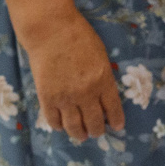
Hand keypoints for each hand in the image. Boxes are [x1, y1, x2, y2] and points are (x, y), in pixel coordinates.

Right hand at [24, 13, 125, 142]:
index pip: (113, 109)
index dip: (116, 121)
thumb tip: (104, 96)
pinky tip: (62, 125)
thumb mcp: (101, 55)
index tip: (117, 126)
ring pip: (74, 127)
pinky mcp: (47, 98)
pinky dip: (59, 126)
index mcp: (103, 80)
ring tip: (81, 135)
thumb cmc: (79, 36)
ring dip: (80, 134)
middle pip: (94, 123)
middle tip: (96, 132)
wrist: (51, 30)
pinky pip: (54, 121)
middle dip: (97, 131)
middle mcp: (86, 93)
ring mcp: (65, 97)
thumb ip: (103, 77)